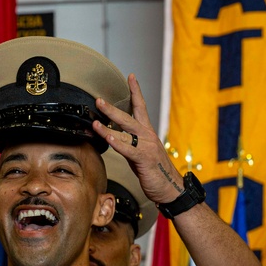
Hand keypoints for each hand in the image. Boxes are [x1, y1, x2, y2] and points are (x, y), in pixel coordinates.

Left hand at [92, 73, 183, 204]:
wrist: (170, 188)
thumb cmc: (154, 172)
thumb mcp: (139, 154)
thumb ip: (128, 143)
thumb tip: (113, 137)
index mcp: (147, 133)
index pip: (141, 107)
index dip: (136, 92)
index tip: (131, 77)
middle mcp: (148, 136)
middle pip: (128, 117)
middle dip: (112, 109)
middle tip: (99, 100)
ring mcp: (147, 147)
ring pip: (125, 133)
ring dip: (108, 127)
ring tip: (95, 121)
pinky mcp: (144, 159)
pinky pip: (128, 149)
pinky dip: (117, 143)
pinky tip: (107, 138)